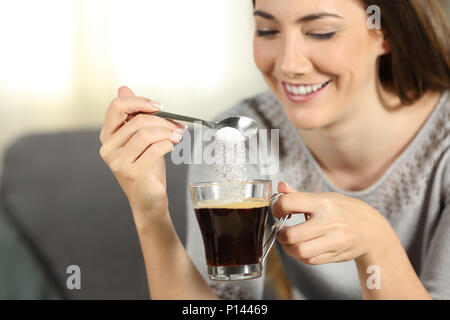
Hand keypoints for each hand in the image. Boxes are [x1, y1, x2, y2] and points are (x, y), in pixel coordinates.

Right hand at [99, 86, 185, 229]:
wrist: (149, 201)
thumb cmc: (146, 170)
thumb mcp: (141, 140)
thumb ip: (132, 116)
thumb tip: (123, 88)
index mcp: (108, 136)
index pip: (117, 107)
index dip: (139, 101)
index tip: (159, 106)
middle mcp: (108, 148)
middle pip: (137, 120)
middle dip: (163, 121)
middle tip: (178, 126)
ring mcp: (118, 162)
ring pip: (147, 134)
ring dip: (168, 132)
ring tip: (178, 136)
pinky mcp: (133, 173)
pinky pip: (155, 149)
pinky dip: (169, 145)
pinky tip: (173, 146)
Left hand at [272, 182, 393, 264]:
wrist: (371, 230)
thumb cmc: (344, 211)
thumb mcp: (324, 198)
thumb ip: (298, 195)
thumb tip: (280, 186)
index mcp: (323, 203)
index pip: (288, 203)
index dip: (276, 207)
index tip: (278, 210)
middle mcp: (329, 221)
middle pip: (291, 234)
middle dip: (280, 234)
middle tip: (281, 230)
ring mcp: (333, 240)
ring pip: (299, 251)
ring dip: (288, 248)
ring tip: (290, 241)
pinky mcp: (335, 255)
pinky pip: (309, 260)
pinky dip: (300, 256)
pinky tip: (302, 247)